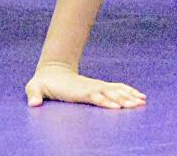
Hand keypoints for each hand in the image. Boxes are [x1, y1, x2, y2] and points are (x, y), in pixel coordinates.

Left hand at [25, 62, 145, 109]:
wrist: (51, 70)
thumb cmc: (43, 83)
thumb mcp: (35, 88)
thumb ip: (34, 95)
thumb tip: (33, 104)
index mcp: (76, 90)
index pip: (93, 95)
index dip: (104, 100)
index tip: (116, 106)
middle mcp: (89, 87)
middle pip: (108, 93)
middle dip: (122, 99)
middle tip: (136, 105)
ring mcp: (95, 86)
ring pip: (115, 90)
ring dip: (128, 95)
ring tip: (142, 101)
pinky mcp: (99, 87)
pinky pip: (116, 88)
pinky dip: (128, 91)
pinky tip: (139, 97)